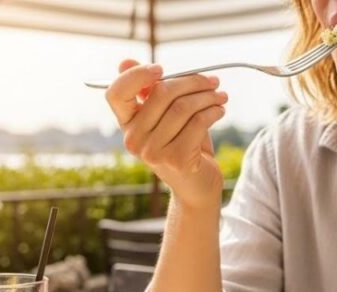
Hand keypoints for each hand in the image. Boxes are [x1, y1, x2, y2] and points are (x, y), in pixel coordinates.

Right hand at [105, 59, 227, 210]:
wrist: (196, 186)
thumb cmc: (182, 144)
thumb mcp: (165, 116)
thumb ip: (150, 90)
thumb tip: (125, 61)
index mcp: (126, 124)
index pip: (116, 93)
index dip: (136, 76)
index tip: (161, 69)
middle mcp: (133, 139)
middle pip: (160, 93)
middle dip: (191, 81)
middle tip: (213, 81)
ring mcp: (153, 152)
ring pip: (183, 107)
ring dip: (207, 96)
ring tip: (220, 96)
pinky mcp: (176, 160)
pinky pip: (198, 122)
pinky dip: (213, 111)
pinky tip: (220, 110)